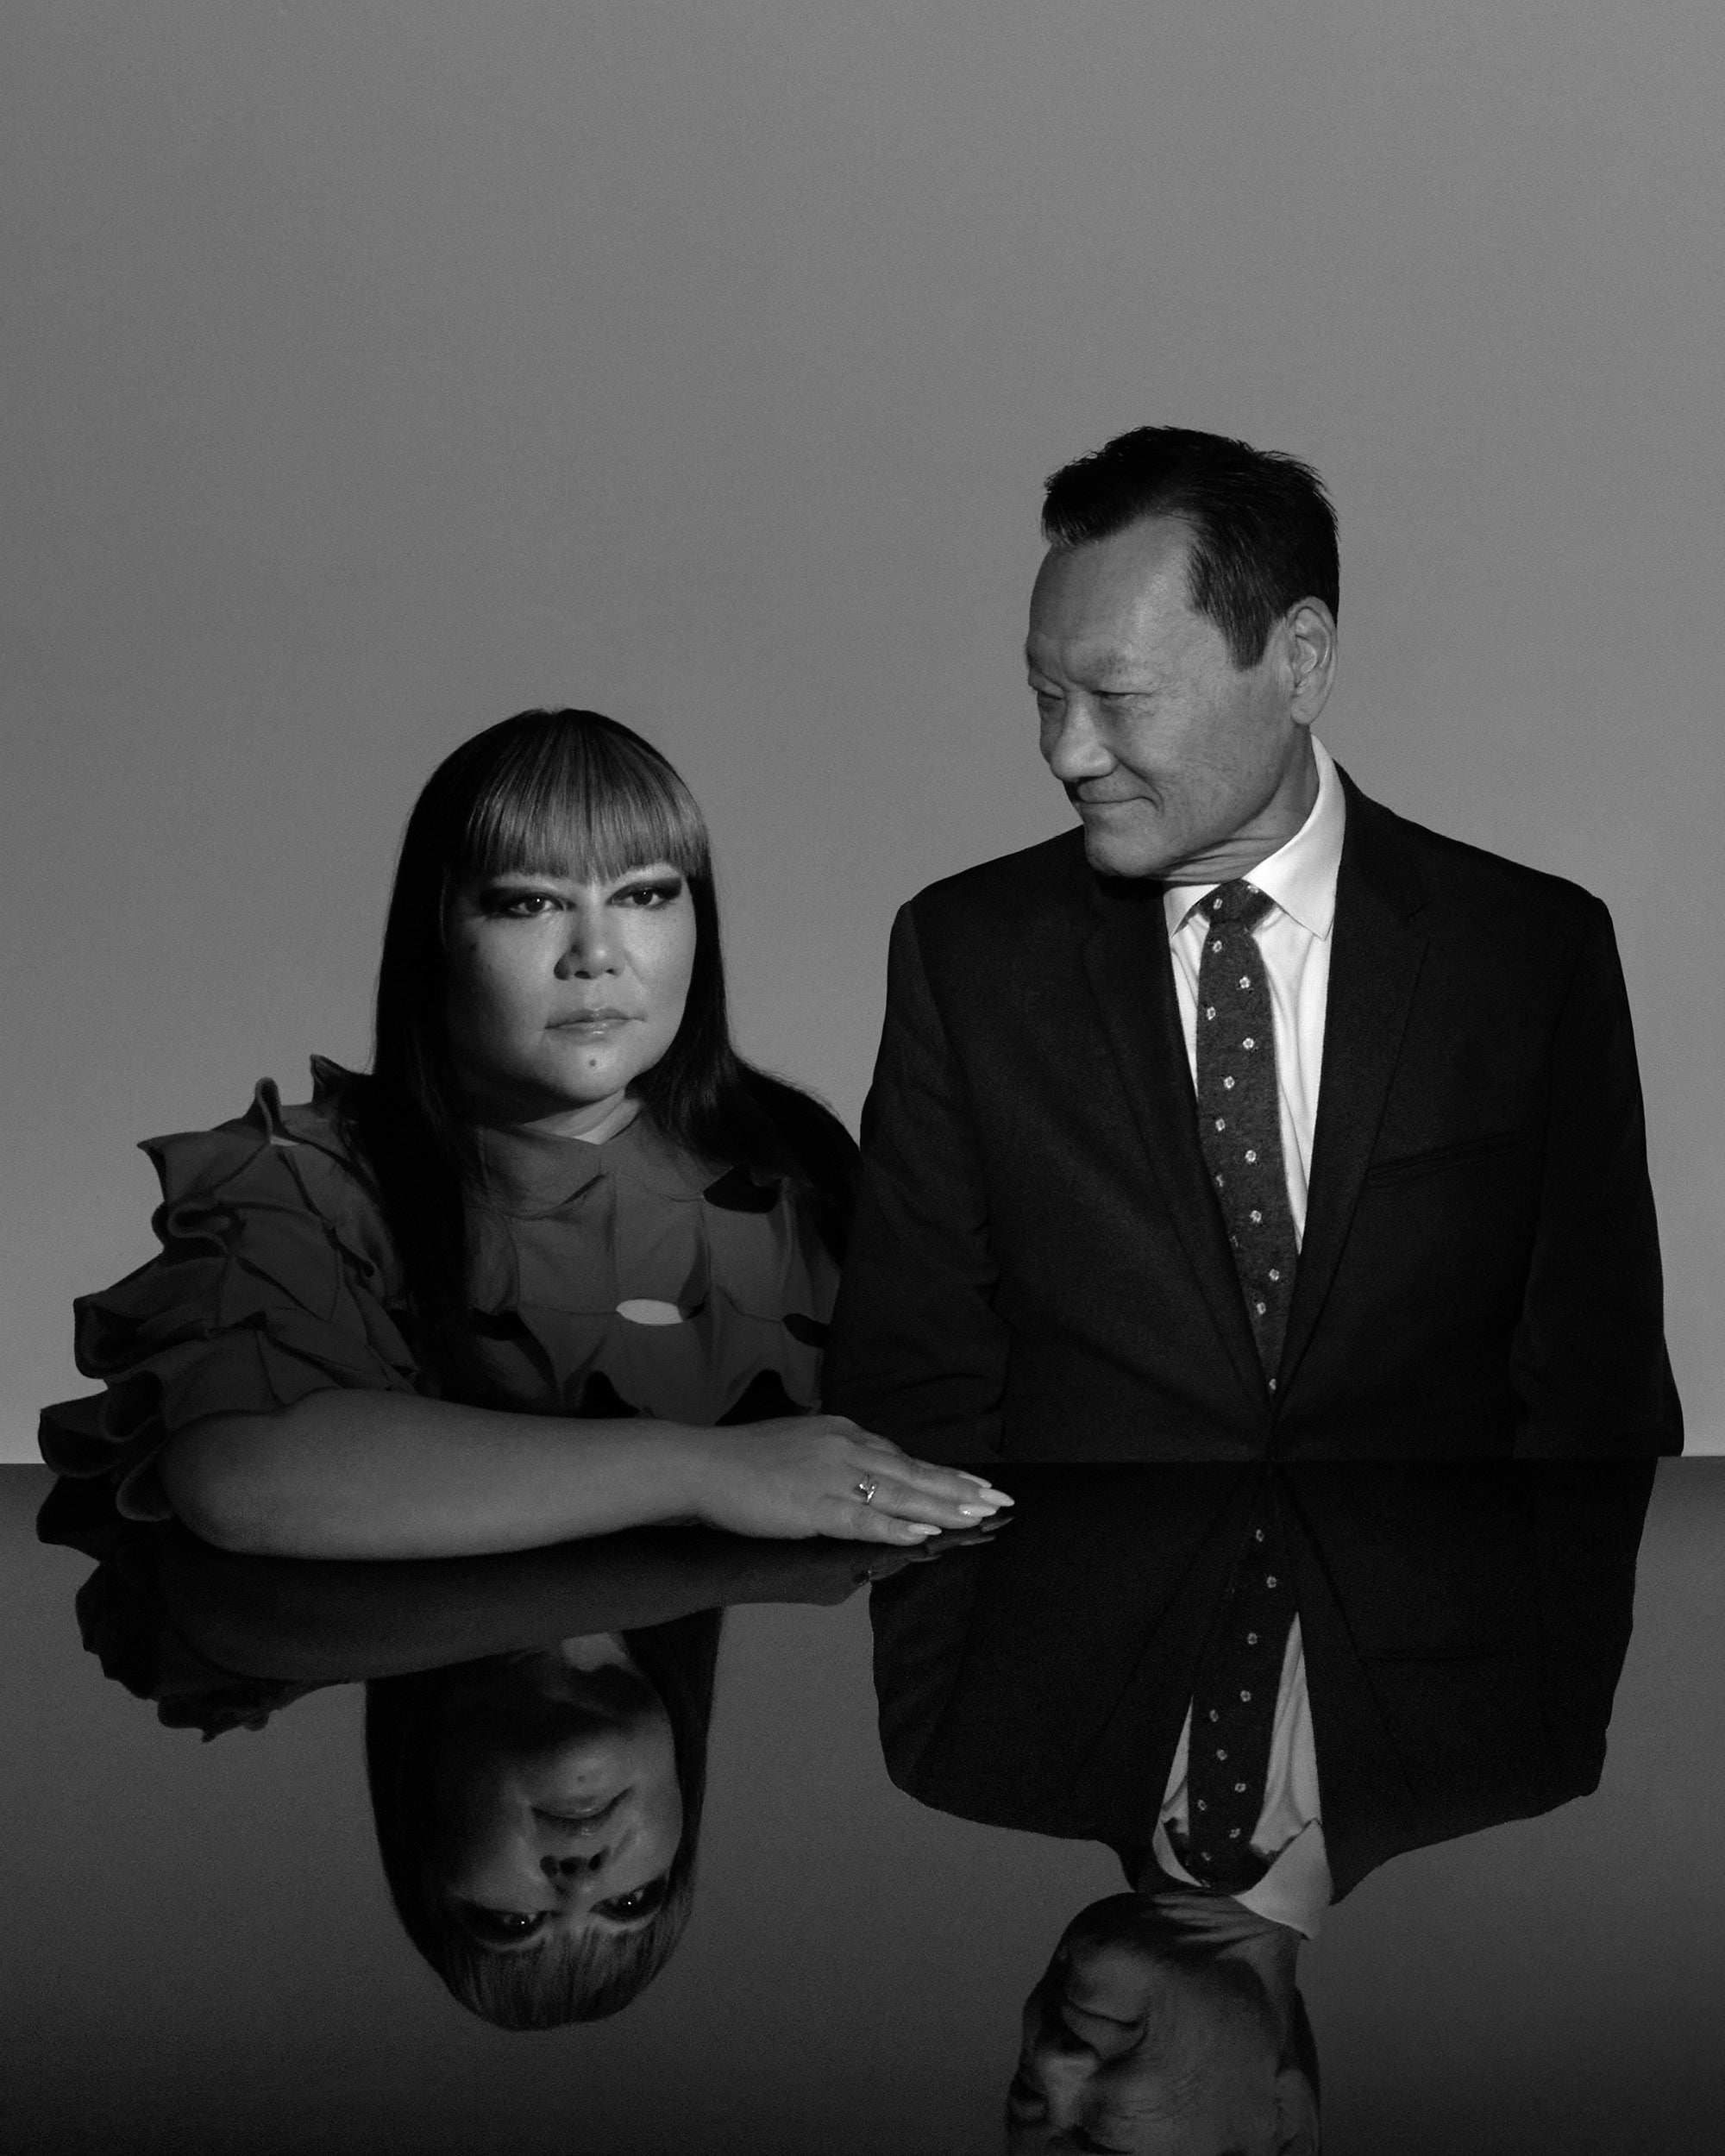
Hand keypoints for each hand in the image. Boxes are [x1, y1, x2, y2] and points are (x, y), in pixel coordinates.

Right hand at [687, 1416, 1012, 1543]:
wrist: (701, 1464)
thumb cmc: (741, 1461)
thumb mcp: (797, 1445)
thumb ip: (830, 1460)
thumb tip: (857, 1478)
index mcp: (840, 1433)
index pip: (900, 1456)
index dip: (939, 1473)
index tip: (973, 1484)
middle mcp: (845, 1447)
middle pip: (913, 1470)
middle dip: (959, 1488)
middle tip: (999, 1500)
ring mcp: (832, 1476)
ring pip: (901, 1492)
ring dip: (944, 1506)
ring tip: (980, 1516)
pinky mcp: (815, 1505)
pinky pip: (865, 1517)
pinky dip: (898, 1525)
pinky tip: (926, 1532)